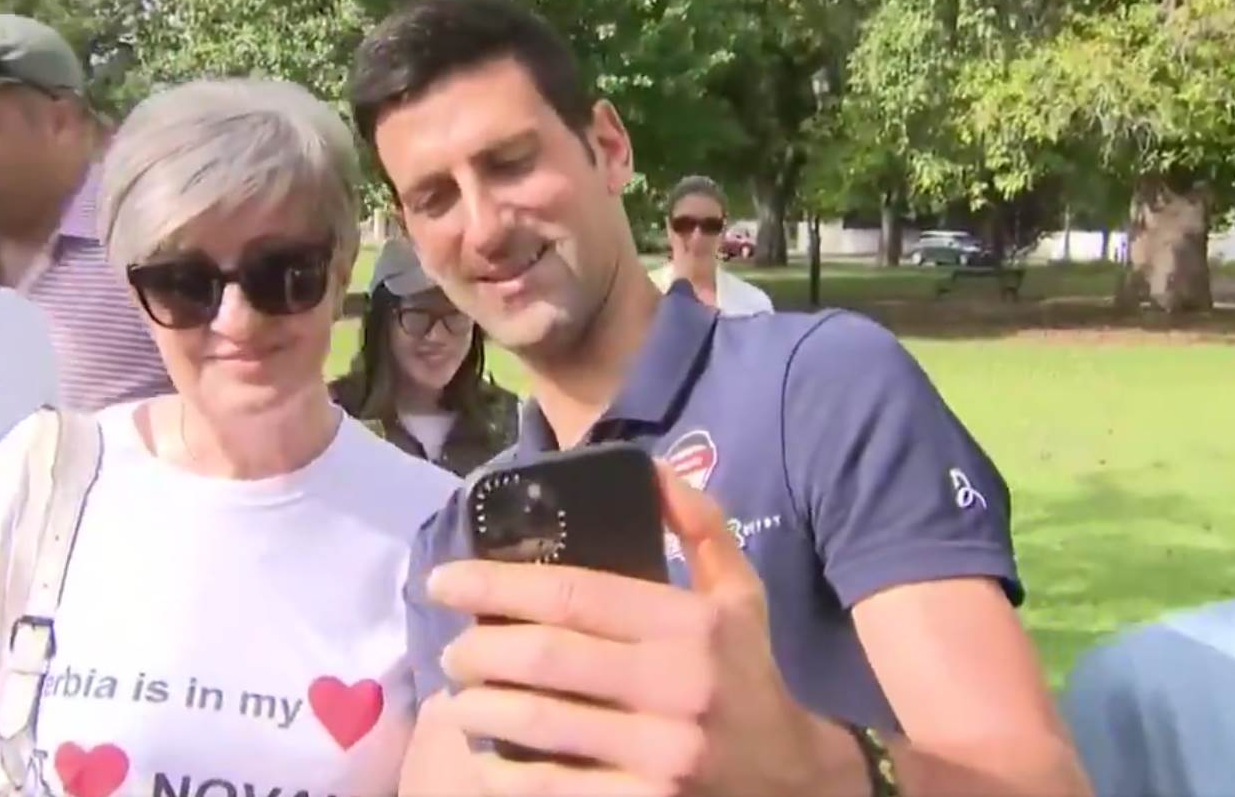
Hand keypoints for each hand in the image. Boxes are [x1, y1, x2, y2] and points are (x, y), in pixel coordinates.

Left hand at [430, 461, 866, 796]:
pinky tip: (485, 756)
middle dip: (477, 649)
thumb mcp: (740, 595)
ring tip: (457, 699)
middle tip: (451, 650)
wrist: (789, 778)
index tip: (444, 580)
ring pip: (537, 723)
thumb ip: (699, 527)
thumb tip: (649, 469)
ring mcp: (660, 755)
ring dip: (478, 709)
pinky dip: (504, 769)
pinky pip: (551, 785)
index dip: (496, 583)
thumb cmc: (747, 674)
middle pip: (544, 658)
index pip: (573, 594)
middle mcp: (677, 686)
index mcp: (690, 624)